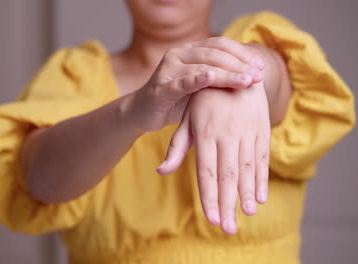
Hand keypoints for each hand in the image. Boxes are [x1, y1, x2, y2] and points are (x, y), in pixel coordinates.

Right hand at [126, 37, 264, 131]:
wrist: (143, 113)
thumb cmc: (175, 101)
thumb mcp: (200, 88)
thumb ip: (218, 79)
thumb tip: (252, 76)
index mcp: (189, 51)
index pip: (220, 44)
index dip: (241, 53)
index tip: (260, 67)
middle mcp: (178, 54)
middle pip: (214, 53)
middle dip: (239, 64)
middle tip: (258, 76)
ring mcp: (168, 69)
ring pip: (203, 66)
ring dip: (227, 73)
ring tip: (246, 81)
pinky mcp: (161, 87)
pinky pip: (182, 81)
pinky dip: (197, 79)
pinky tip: (212, 78)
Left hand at [157, 82, 270, 234]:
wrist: (237, 69)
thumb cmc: (205, 99)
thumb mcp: (188, 118)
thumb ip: (177, 146)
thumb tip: (161, 171)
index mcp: (205, 132)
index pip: (206, 171)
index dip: (209, 196)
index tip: (212, 219)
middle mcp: (227, 133)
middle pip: (227, 175)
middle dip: (227, 203)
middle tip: (228, 228)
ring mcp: (247, 131)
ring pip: (246, 168)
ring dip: (247, 194)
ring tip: (247, 215)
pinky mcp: (262, 129)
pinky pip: (262, 158)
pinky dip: (262, 179)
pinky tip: (261, 198)